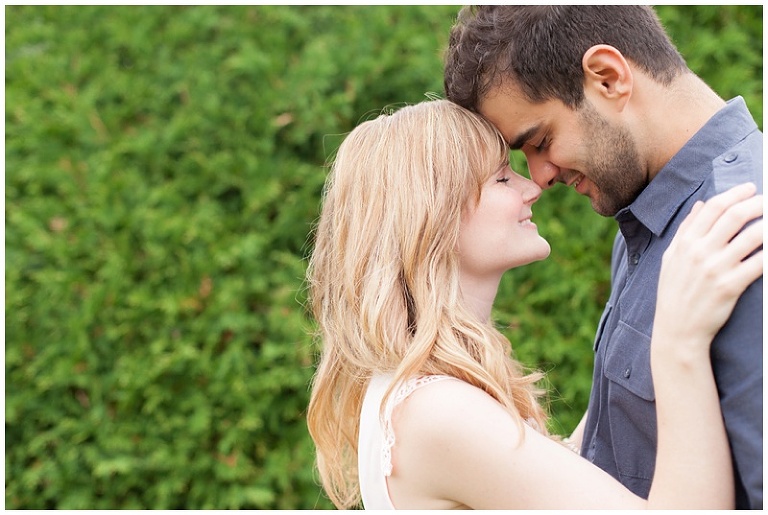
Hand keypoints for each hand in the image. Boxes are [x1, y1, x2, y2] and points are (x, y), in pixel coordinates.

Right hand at [654, 183, 762, 354]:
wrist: (677, 330)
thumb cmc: (674, 293)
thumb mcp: (671, 258)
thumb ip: (686, 229)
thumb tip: (701, 204)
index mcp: (686, 242)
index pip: (714, 208)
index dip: (735, 194)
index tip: (750, 188)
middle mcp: (700, 252)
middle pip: (735, 216)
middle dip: (758, 203)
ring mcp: (716, 269)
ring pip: (752, 236)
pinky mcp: (731, 286)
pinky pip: (760, 263)